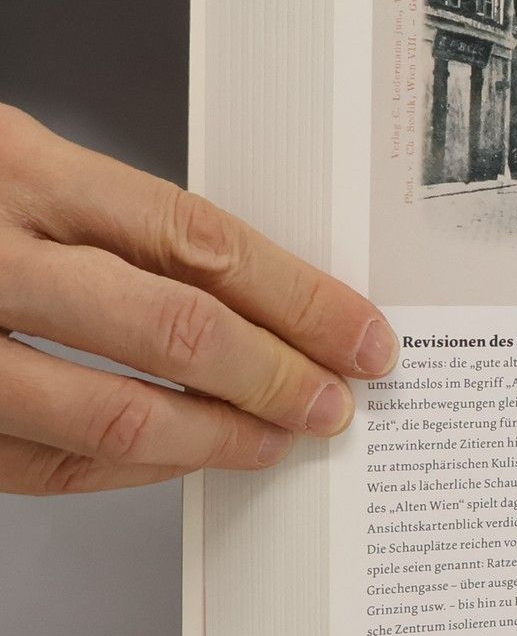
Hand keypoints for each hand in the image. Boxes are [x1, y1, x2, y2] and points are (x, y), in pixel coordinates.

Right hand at [0, 106, 395, 494]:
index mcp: (16, 167)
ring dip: (214, 439)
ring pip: (107, 412)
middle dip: (277, 375)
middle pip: (172, 326)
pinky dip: (126, 470)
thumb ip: (107, 219)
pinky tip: (180, 458)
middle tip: (337, 402)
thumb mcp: (10, 165)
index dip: (298, 296)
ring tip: (277, 439)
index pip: (197, 237)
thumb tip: (256, 291)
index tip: (362, 335)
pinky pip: (42, 461)